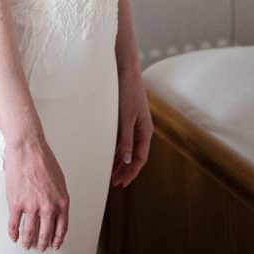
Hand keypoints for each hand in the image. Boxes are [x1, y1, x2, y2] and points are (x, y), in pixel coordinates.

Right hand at [4, 136, 68, 251]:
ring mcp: (31, 207)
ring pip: (30, 232)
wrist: (28, 148)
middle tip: (40, 246)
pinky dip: (13, 233)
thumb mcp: (59, 180)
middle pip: (46, 234)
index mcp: (61, 202)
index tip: (54, 243)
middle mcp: (48, 208)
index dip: (57, 239)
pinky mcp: (16, 204)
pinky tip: (14, 236)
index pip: (61, 228)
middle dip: (42, 243)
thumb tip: (55, 207)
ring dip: (28, 241)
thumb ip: (58, 196)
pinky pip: (14, 224)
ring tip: (26, 244)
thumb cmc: (43, 158)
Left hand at [111, 68, 152, 186]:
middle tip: (114, 182)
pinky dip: (117, 147)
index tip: (122, 183)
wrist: (125, 70)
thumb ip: (125, 139)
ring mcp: (134, 123)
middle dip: (125, 169)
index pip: (140, 158)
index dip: (131, 172)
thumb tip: (126, 160)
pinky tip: (108, 153)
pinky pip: (123, 137)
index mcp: (145, 131)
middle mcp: (141, 129)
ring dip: (120, 160)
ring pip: (128, 147)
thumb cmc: (127, 92)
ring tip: (110, 172)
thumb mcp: (126, 117)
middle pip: (134, 155)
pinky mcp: (126, 116)